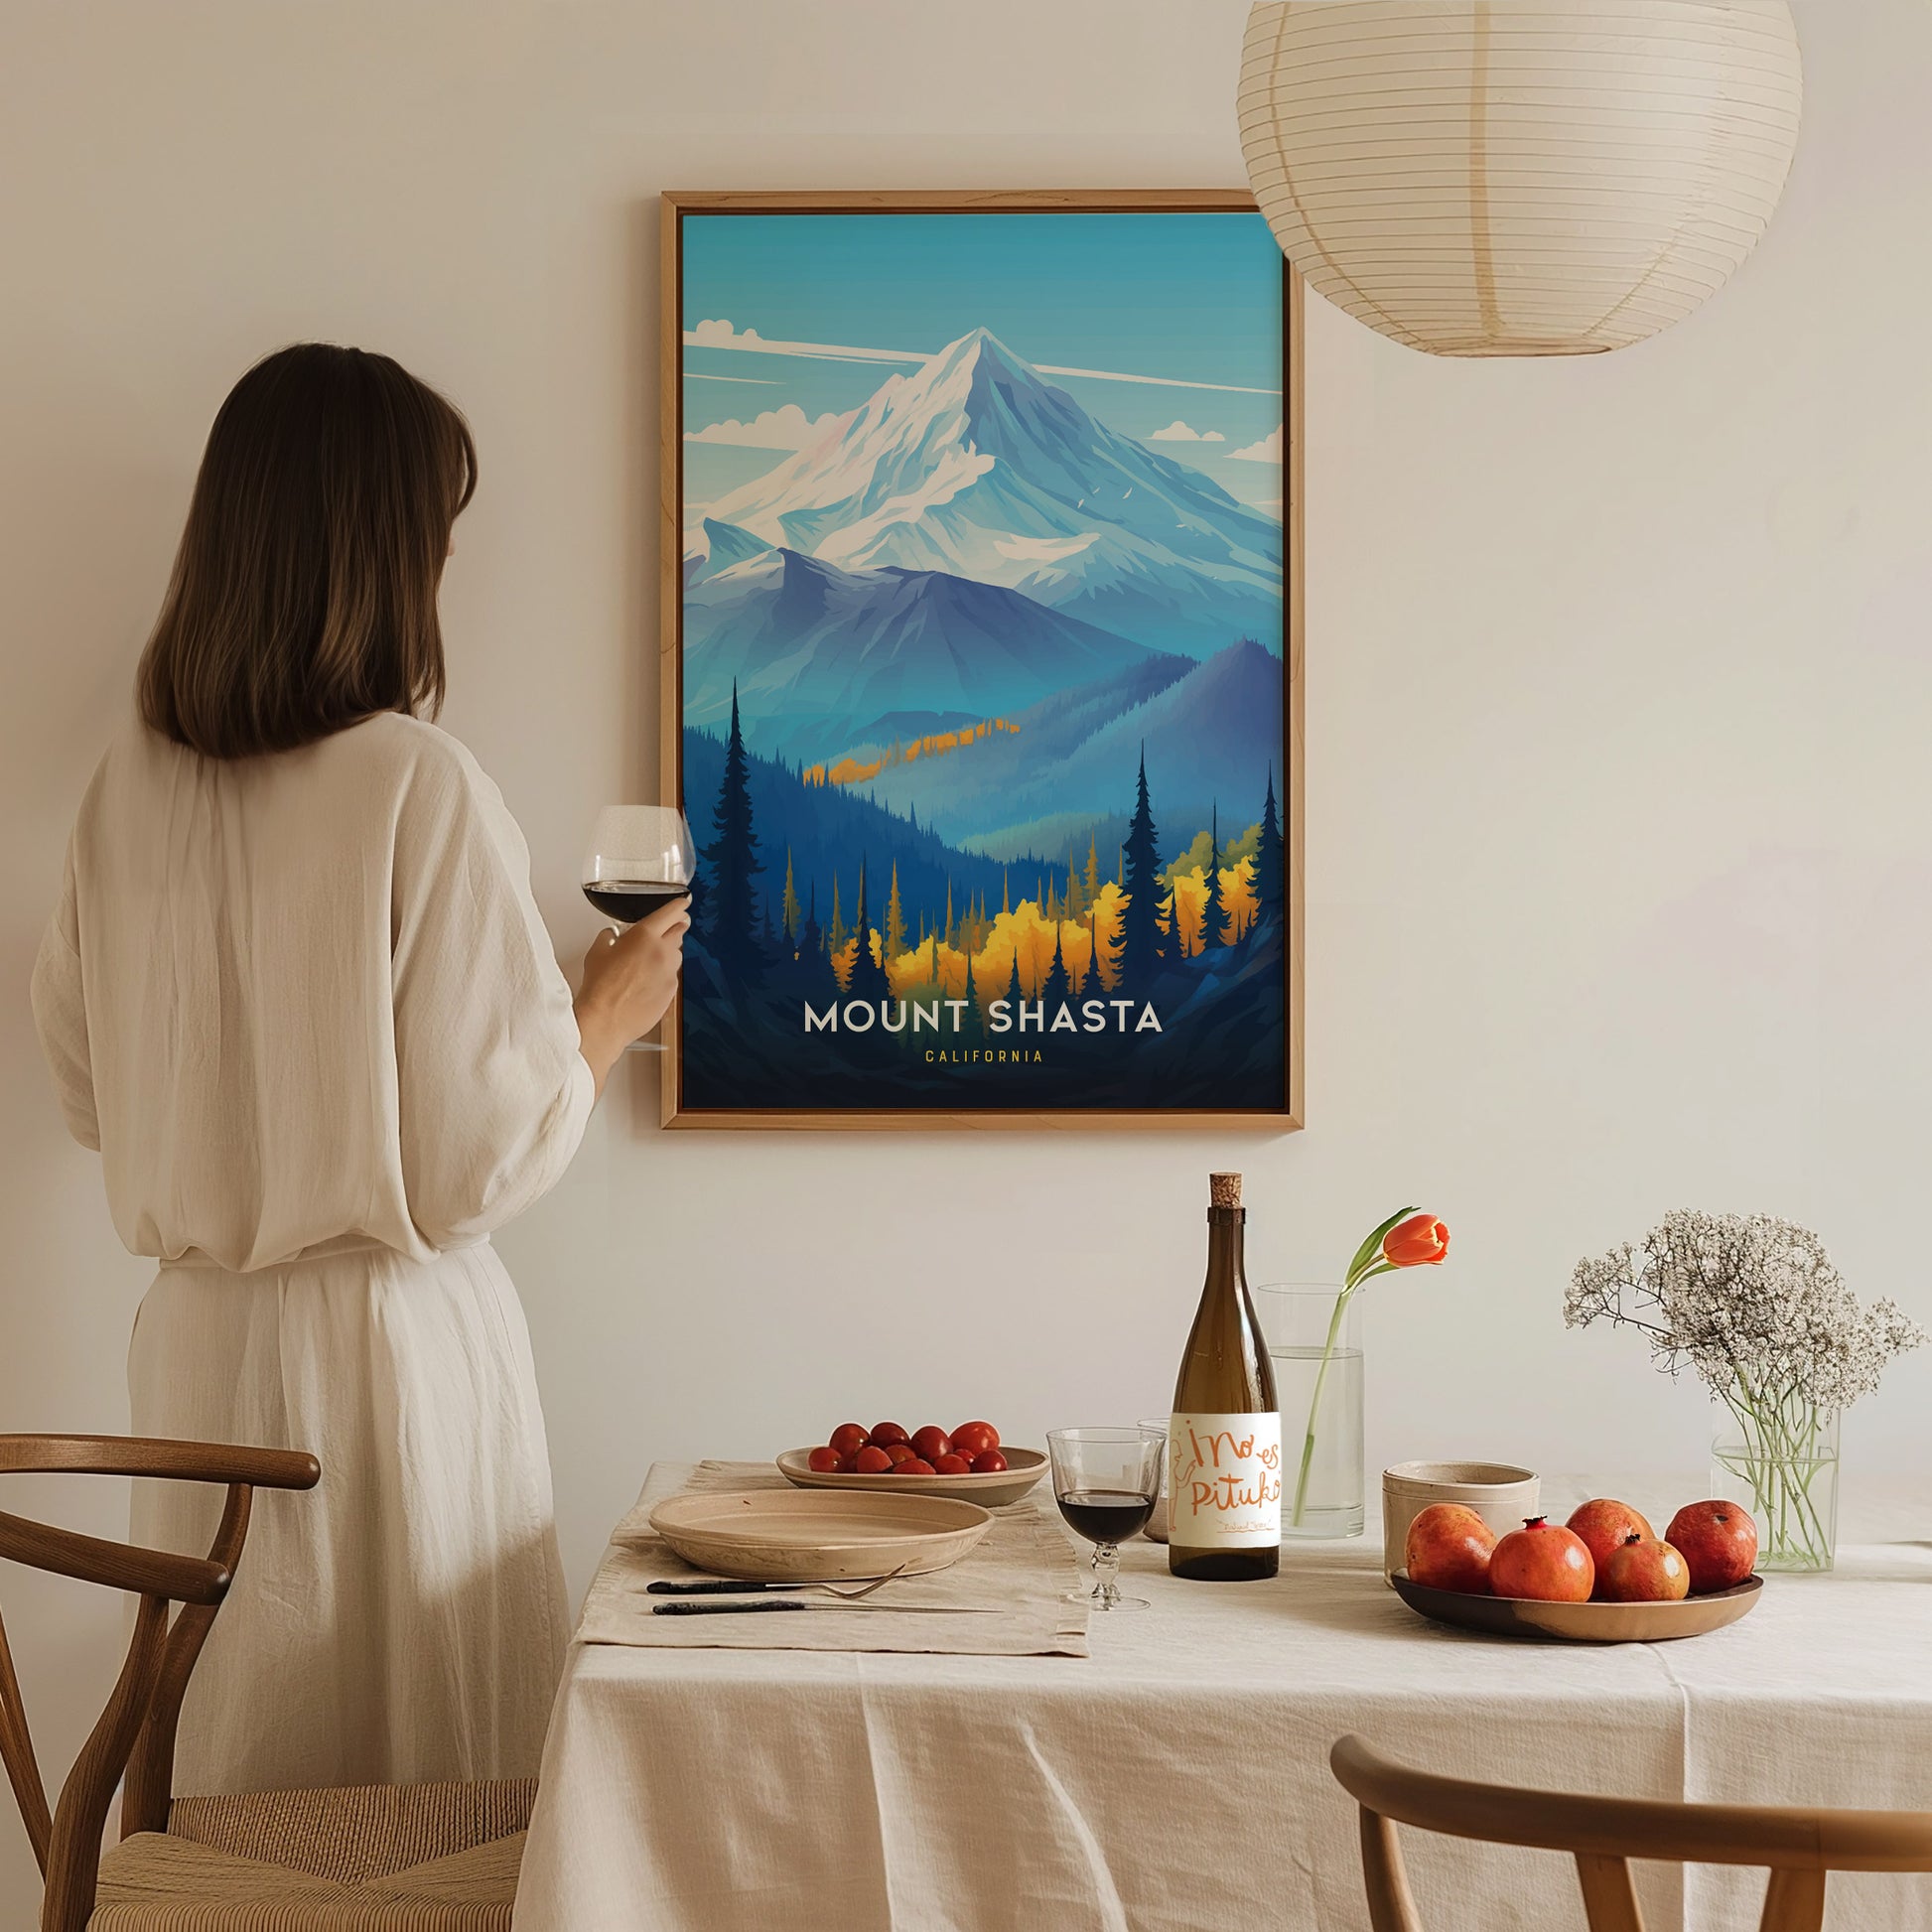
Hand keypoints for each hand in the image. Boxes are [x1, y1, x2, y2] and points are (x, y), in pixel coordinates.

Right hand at [574, 896, 689, 1094]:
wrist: (606, 1019)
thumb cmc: (600, 987)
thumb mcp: (597, 951)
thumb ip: (609, 937)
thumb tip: (612, 935)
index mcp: (644, 935)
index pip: (670, 912)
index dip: (678, 906)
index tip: (683, 903)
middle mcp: (663, 951)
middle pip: (679, 931)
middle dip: (675, 927)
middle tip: (669, 928)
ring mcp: (670, 973)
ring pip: (677, 955)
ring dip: (668, 952)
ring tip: (649, 961)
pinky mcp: (672, 992)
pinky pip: (672, 976)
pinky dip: (664, 974)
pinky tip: (647, 982)